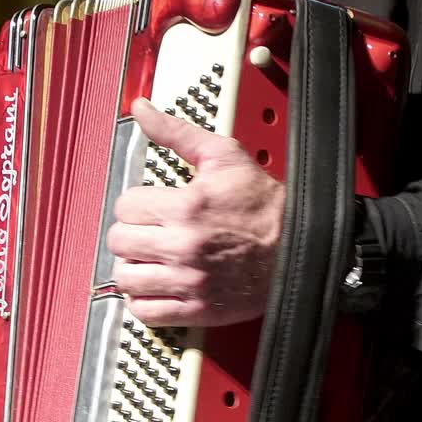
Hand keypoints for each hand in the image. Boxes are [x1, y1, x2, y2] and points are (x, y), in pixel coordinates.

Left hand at [107, 97, 284, 326]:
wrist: (302, 246)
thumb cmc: (265, 205)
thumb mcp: (223, 156)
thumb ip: (176, 132)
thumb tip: (142, 109)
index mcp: (186, 207)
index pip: (125, 207)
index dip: (134, 204)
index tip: (147, 207)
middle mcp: (184, 246)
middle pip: (119, 242)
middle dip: (129, 233)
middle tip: (145, 231)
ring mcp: (189, 281)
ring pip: (127, 278)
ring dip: (131, 266)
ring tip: (147, 258)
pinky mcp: (197, 309)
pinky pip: (146, 311)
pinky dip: (142, 300)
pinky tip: (153, 285)